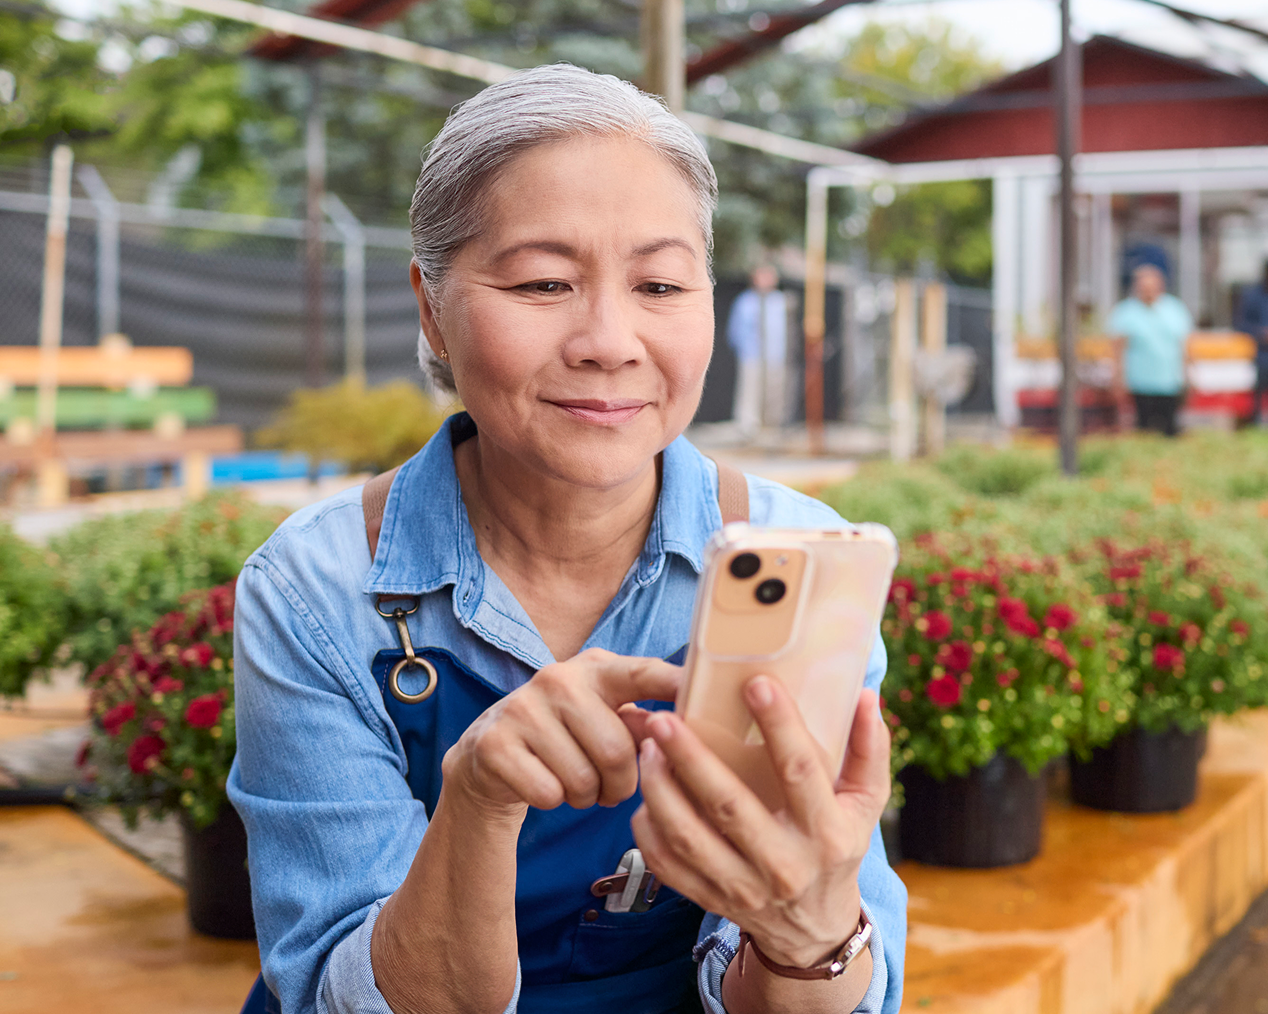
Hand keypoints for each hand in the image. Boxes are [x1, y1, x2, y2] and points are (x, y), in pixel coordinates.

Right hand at [441, 648, 681, 814]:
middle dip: (620, 784)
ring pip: (583, 778)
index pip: (642, 673)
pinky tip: (545, 784)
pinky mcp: (495, 742)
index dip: (673, 684)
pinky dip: (553, 801)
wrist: (490, 754)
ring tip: (576, 783)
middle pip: (616, 750)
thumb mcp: (603, 718)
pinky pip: (548, 793)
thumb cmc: (566, 735)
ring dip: (586, 796)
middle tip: (609, 787)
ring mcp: (522, 707)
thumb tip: (683, 731)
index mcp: (596, 668)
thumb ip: (641, 722)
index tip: (701, 690)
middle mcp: (558, 678)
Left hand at [631, 678, 890, 968]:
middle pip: (729, 806)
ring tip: (648, 748)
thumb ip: (868, 750)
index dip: (780, 725)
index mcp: (826, 834)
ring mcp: (744, 888)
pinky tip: (645, 795)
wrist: (815, 929)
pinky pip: (668, 865)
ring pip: (688, 837)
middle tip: (664, 718)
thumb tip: (866, 696)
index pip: (800, 771)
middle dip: (691, 758)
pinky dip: (648, 830)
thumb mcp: (864, 804)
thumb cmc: (838, 848)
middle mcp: (784, 865)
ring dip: (660, 789)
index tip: (756, 684)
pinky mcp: (712, 900)